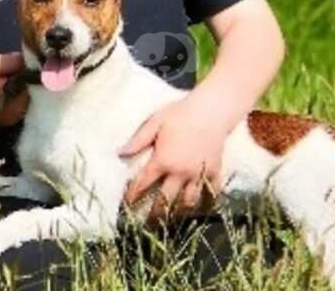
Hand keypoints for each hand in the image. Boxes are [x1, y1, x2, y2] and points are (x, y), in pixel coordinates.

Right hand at [0, 53, 27, 125]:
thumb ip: (10, 62)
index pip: (35, 82)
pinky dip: (13, 99)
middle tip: (10, 70)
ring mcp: (11, 120)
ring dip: (19, 90)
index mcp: (17, 97)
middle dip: (25, 81)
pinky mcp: (3, 123)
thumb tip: (28, 59)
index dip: (31, 71)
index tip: (24, 63)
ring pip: (24, 100)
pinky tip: (0, 91)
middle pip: (32, 92)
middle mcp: (18, 111)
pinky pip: (17, 108)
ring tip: (3, 80)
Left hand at [120, 98, 226, 220]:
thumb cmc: (180, 113)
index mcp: (163, 161)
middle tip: (149, 224)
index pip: (143, 184)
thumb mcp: (155, 122)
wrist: (212, 110)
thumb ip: (138, 140)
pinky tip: (203, 205)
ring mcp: (199, 173)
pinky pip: (212, 191)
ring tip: (174, 218)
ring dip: (180, 212)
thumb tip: (120, 153)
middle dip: (155, 215)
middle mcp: (180, 172)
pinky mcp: (215, 170)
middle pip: (165, 201)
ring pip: (189, 201)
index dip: (132, 196)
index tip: (126, 205)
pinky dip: (208, 200)